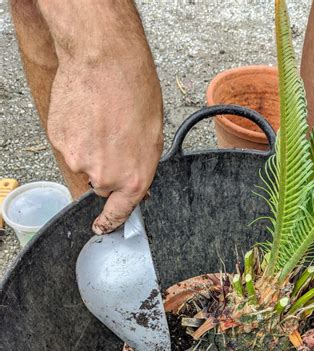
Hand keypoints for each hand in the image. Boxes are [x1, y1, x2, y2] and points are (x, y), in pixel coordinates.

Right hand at [47, 47, 162, 233]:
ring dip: (91, 148)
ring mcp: (79, 160)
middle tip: (113, 138)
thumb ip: (142, 168)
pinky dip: (75, 134)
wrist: (105, 60)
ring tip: (101, 119)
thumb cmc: (136, 92)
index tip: (101, 227)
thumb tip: (134, 186)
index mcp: (133, 179)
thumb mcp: (154, 138)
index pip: (119, 213)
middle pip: (101, 185)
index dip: (109, 222)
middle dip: (107, 168)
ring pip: (84, 163)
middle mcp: (105, 177)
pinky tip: (86, 113)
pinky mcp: (59, 142)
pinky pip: (68, 145)